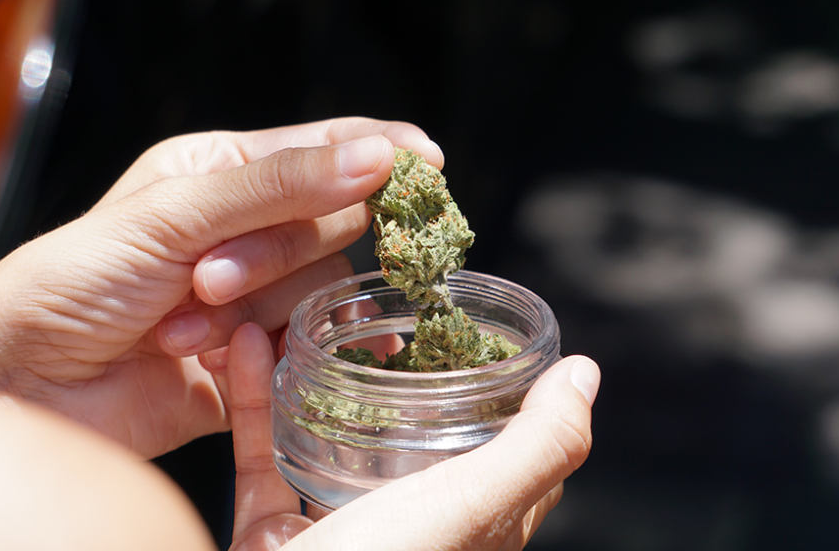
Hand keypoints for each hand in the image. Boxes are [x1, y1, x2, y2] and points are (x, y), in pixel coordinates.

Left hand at [0, 117, 442, 458]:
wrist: (28, 389)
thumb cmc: (75, 283)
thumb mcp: (170, 217)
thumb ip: (279, 187)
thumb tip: (378, 156)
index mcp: (219, 174)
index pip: (320, 150)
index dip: (377, 151)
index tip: (430, 161)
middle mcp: (245, 230)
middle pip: (326, 224)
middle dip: (273, 255)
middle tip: (206, 280)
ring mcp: (256, 295)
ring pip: (319, 289)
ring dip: (256, 312)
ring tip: (185, 330)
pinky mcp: (260, 355)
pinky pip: (315, 345)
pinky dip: (312, 352)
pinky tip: (329, 353)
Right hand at [220, 323, 598, 550]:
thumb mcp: (473, 506)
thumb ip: (536, 445)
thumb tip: (585, 373)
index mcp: (473, 525)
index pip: (516, 452)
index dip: (516, 393)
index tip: (495, 333)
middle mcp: (413, 529)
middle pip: (420, 433)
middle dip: (407, 369)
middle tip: (392, 310)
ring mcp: (343, 532)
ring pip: (337, 436)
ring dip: (326, 374)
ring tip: (319, 314)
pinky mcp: (276, 537)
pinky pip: (264, 452)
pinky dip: (257, 397)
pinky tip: (254, 346)